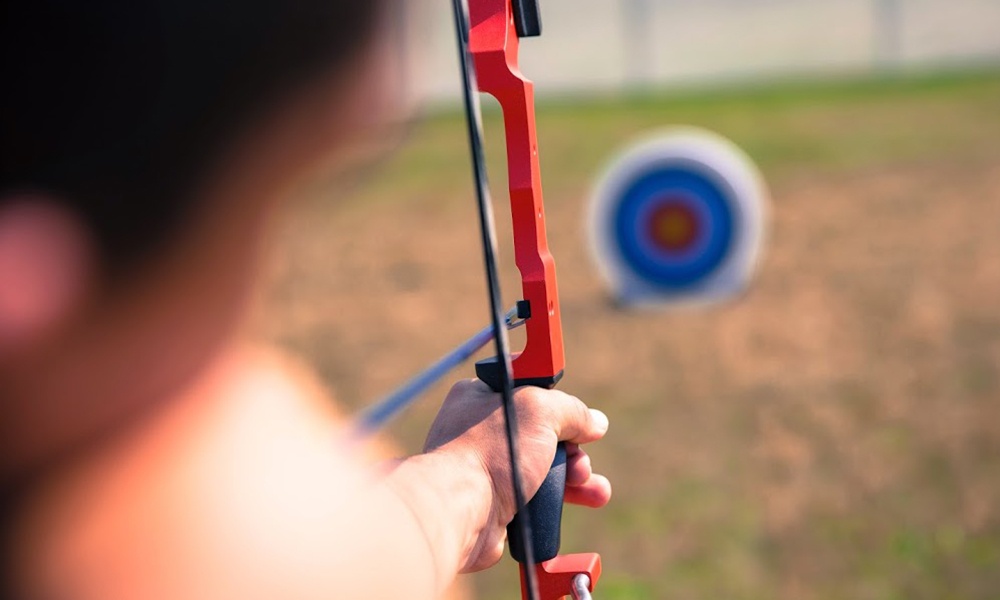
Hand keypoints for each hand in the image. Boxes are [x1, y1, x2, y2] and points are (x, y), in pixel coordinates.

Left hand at [423, 379, 610, 571]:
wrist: (462, 512)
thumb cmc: (490, 452)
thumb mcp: (539, 410)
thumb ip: (572, 410)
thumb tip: (595, 422)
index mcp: (481, 395)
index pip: (527, 389)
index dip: (555, 402)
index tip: (575, 417)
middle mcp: (480, 429)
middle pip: (542, 431)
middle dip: (573, 447)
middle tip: (579, 461)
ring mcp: (488, 466)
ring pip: (544, 465)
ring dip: (577, 475)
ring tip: (596, 490)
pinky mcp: (496, 499)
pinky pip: (537, 494)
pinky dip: (562, 497)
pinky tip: (587, 499)